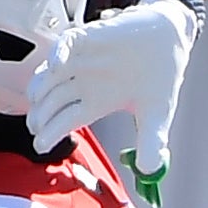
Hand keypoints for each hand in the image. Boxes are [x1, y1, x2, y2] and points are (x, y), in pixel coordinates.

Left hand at [26, 0, 197, 181]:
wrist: (172, 38)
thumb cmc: (160, 76)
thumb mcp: (157, 114)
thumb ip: (151, 142)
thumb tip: (148, 170)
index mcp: (97, 101)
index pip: (66, 120)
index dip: (51, 133)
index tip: (40, 146)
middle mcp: (84, 82)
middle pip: (52, 101)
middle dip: (40, 115)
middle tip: (35, 128)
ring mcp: (84, 60)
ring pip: (50, 74)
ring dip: (41, 85)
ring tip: (38, 99)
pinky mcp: (89, 37)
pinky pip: (67, 43)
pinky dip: (59, 53)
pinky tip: (57, 66)